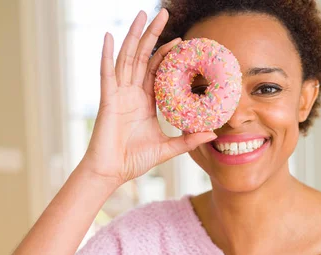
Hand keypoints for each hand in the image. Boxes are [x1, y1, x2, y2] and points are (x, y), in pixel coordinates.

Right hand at [79, 8, 216, 186]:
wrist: (112, 172)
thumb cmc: (134, 160)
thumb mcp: (167, 148)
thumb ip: (187, 140)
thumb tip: (213, 134)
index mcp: (145, 101)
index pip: (156, 70)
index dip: (167, 54)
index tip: (181, 41)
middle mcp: (131, 93)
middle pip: (142, 56)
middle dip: (152, 34)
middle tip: (163, 13)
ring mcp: (118, 94)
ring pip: (127, 58)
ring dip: (134, 36)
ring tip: (142, 15)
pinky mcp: (108, 100)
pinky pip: (107, 74)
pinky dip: (107, 54)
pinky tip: (108, 36)